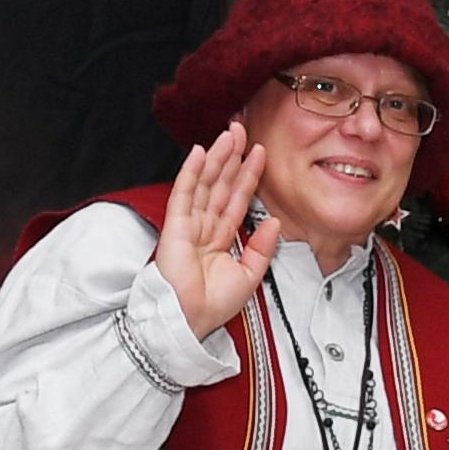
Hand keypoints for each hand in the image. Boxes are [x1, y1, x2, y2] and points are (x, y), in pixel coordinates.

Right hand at [153, 122, 278, 338]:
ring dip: (217, 157)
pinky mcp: (175, 225)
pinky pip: (184, 193)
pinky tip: (200, 152)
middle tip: (242, 129)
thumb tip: (273, 221)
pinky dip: (192, 172)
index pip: (237, 198)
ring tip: (229, 133)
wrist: (189, 320)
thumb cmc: (212, 305)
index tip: (260, 152)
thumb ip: (263, 248)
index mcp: (222, 238)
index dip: (249, 175)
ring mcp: (189, 224)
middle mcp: (205, 226)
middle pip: (221, 183)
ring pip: (205, 182)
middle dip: (232, 156)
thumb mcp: (250, 276)